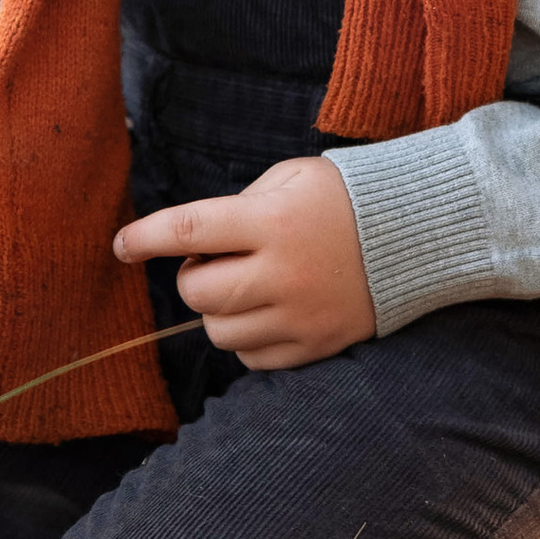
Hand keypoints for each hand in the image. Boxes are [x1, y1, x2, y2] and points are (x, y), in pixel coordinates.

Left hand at [112, 155, 375, 369]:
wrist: (417, 234)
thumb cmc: (343, 198)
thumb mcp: (289, 178)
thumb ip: (237, 206)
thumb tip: (192, 245)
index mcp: (271, 222)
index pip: (188, 231)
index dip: (145, 238)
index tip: (121, 246)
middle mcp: (283, 273)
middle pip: (197, 294)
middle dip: (192, 277)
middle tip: (218, 260)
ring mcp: (300, 316)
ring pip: (219, 333)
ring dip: (219, 311)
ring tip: (249, 285)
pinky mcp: (315, 346)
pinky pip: (252, 360)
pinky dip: (247, 339)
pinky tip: (270, 311)